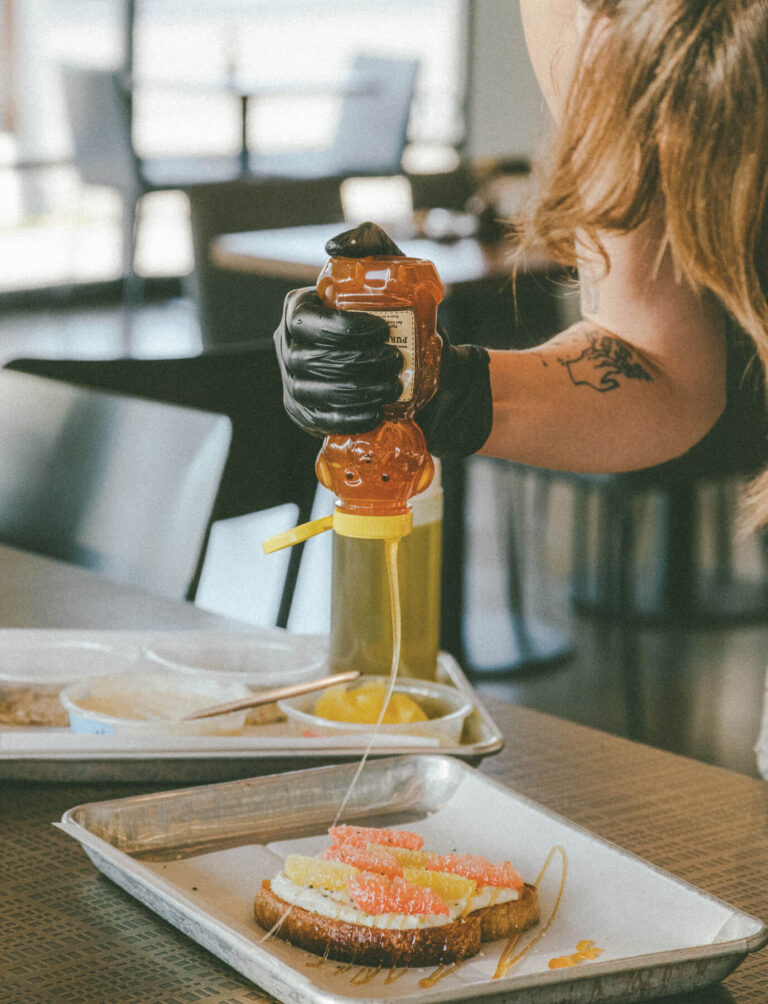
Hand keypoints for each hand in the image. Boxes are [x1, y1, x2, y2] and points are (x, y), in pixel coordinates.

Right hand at [274, 220, 492, 454]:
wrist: (410, 366)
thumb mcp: (390, 272)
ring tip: (392, 385)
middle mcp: (287, 345)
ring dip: (358, 390)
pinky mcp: (304, 413)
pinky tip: (376, 412)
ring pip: (318, 390)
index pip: (307, 322)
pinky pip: (322, 420)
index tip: (382, 330)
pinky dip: (350, 417)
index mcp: (298, 309)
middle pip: (313, 359)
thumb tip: (332, 246)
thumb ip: (369, 244)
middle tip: (394, 361)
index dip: (342, 329)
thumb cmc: (396, 314)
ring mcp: (293, 382)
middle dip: (357, 362)